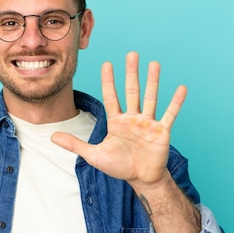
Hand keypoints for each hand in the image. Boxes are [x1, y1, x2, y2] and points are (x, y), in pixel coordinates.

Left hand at [52, 51, 186, 186]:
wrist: (140, 178)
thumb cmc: (119, 166)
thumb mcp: (94, 155)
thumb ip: (75, 144)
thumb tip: (52, 137)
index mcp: (117, 121)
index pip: (111, 96)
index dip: (108, 81)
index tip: (106, 64)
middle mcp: (133, 118)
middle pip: (132, 91)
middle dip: (131, 73)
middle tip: (132, 54)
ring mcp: (148, 123)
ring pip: (150, 98)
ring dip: (153, 81)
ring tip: (154, 63)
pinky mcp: (161, 132)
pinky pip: (170, 114)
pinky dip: (176, 102)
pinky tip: (181, 88)